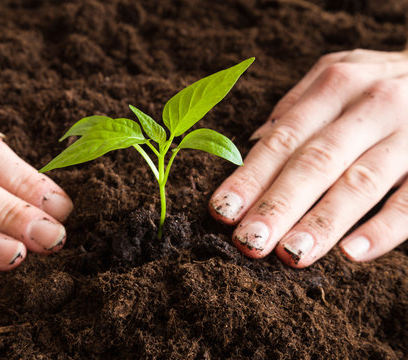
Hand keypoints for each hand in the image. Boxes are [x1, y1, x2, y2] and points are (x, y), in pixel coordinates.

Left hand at [210, 49, 407, 267]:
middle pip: (316, 161)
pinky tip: (352, 253)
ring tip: (291, 253)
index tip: (222, 210)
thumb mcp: (340, 74)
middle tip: (249, 240)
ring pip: (361, 183)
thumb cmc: (379, 82)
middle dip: (279, 204)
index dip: (251, 176)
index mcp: (336, 85)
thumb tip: (252, 142)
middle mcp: (372, 106)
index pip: (284, 138)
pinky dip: (384, 228)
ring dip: (323, 221)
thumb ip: (296, 107)